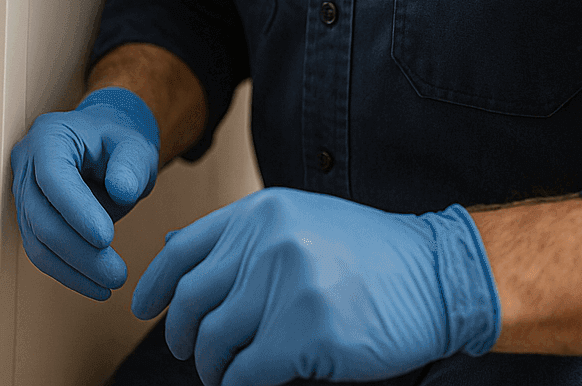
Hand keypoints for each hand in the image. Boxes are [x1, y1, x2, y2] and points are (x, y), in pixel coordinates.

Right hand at [10, 87, 160, 298]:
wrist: (101, 147)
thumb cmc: (116, 144)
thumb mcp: (134, 145)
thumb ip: (131, 165)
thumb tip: (122, 191)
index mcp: (49, 138)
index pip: (53, 177)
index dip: (75, 210)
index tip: (107, 238)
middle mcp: (27, 164)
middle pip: (41, 216)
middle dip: (78, 251)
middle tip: (117, 274)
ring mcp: (23, 193)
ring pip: (37, 240)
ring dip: (73, 269)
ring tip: (110, 285)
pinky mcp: (29, 218)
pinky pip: (40, 250)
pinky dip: (66, 272)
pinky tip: (95, 286)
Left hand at [130, 188, 501, 385]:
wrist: (439, 275)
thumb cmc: (370, 255)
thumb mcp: (299, 222)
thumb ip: (242, 239)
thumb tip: (174, 256)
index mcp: (259, 213)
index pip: (183, 250)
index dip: (155, 285)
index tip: (142, 309)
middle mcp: (266, 243)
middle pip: (193, 300)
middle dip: (183, 335)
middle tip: (190, 354)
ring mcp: (286, 285)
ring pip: (216, 340)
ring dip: (213, 366)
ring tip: (223, 374)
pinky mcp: (305, 332)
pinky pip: (248, 371)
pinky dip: (239, 384)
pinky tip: (246, 385)